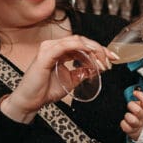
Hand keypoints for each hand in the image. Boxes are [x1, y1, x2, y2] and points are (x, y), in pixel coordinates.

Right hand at [0, 35, 115, 121]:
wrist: (30, 101)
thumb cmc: (46, 90)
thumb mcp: (70, 81)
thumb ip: (81, 73)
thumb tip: (95, 69)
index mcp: (60, 51)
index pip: (83, 45)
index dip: (99, 50)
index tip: (112, 58)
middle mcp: (54, 46)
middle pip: (82, 41)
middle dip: (100, 49)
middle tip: (111, 60)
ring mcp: (49, 48)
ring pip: (77, 41)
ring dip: (93, 50)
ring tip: (102, 62)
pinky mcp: (45, 54)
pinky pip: (65, 46)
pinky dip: (80, 47)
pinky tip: (90, 53)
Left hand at [120, 89, 142, 140]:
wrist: (141, 131)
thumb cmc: (140, 117)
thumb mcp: (142, 108)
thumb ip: (139, 102)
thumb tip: (134, 92)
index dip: (140, 96)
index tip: (135, 93)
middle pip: (138, 111)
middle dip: (131, 106)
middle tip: (130, 106)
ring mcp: (138, 125)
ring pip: (132, 120)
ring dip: (128, 116)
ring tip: (127, 116)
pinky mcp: (133, 131)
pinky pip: (126, 127)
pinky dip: (123, 124)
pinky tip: (125, 122)